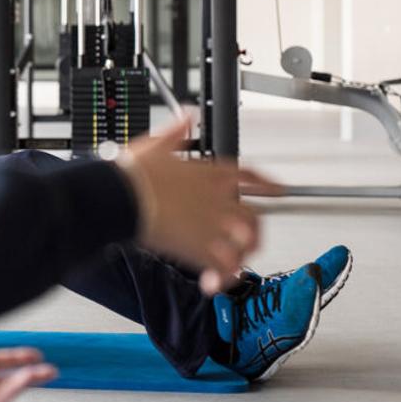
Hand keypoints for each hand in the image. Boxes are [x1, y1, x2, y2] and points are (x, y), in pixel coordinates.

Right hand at [119, 119, 284, 293]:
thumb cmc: (134, 174)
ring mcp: (215, 225)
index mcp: (210, 173)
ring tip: (233, 266)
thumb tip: (187, 117)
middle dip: (256, 229)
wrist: (122, 196)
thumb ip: (177, 131)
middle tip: (251, 239)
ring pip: (247, 244)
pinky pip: (224, 268)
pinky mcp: (203, 248)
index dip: (267, 184)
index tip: (278, 189)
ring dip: (242, 256)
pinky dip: (220, 278)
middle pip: (255, 216)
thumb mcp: (156, 143)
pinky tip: (211, 284)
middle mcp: (219, 200)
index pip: (249, 176)